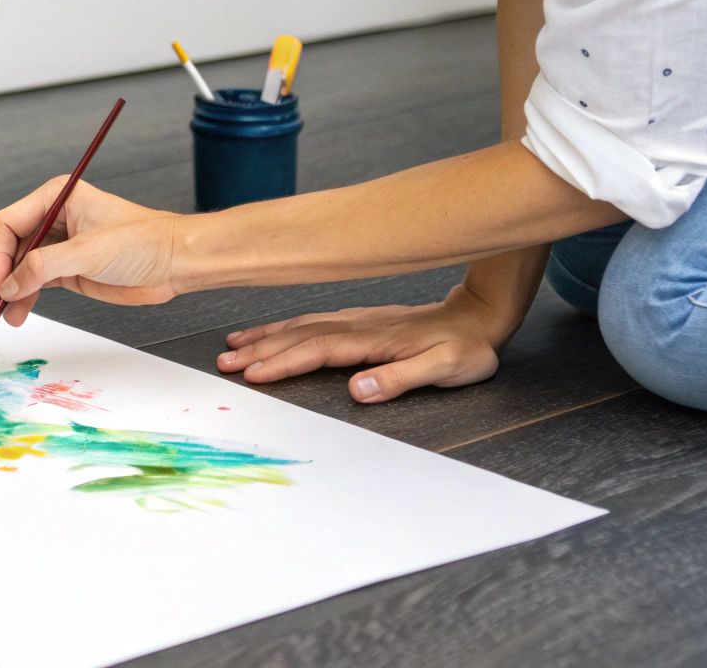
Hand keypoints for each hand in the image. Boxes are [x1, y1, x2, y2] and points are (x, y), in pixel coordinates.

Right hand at [0, 177, 181, 324]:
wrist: (174, 262)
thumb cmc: (143, 241)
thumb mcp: (88, 252)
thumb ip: (45, 266)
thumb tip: (8, 284)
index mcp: (57, 197)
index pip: (9, 223)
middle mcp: (54, 218)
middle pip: (11, 246)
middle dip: (3, 274)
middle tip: (0, 302)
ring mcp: (60, 245)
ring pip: (20, 267)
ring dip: (13, 290)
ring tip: (11, 316)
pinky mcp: (68, 268)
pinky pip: (35, 281)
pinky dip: (26, 296)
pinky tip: (21, 310)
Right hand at [215, 286, 515, 402]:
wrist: (480, 315)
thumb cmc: (466, 347)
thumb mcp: (445, 368)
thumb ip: (401, 377)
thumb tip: (358, 390)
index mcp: (373, 338)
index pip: (319, 349)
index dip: (285, 362)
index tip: (254, 375)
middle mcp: (357, 325)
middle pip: (299, 336)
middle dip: (261, 350)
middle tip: (226, 364)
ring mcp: (354, 319)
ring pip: (300, 325)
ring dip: (265, 337)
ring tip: (232, 347)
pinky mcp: (356, 320)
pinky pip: (310, 321)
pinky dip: (283, 327)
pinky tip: (268, 333)